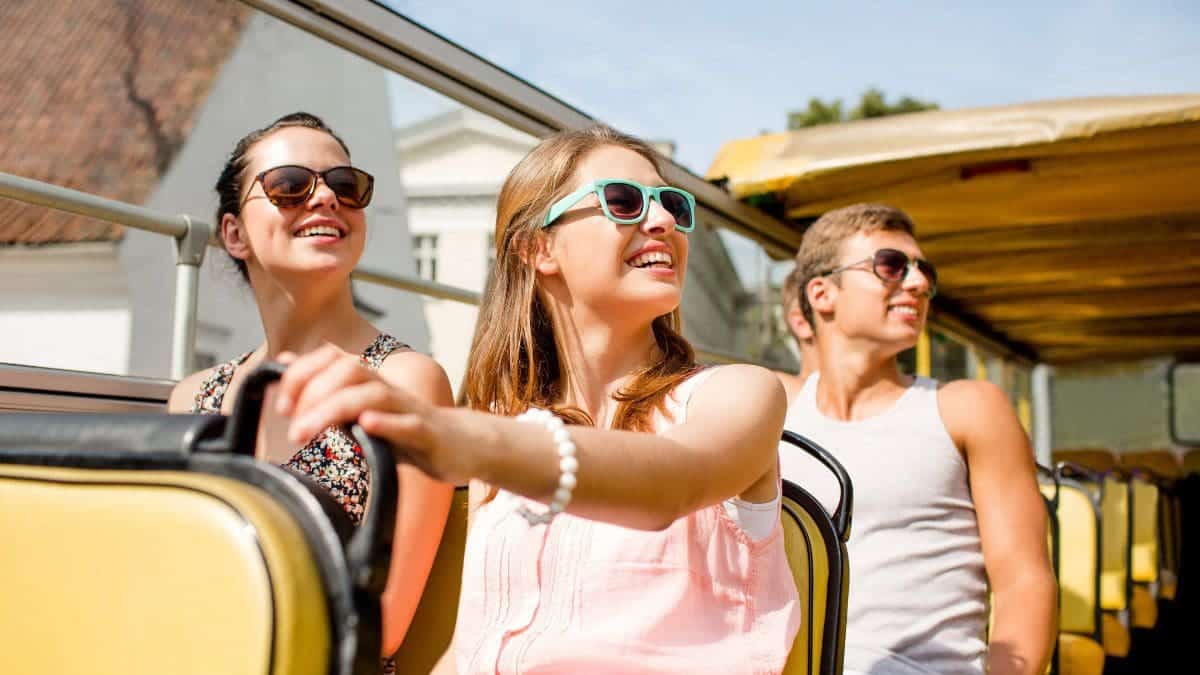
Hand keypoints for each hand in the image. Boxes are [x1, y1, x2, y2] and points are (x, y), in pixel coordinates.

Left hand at [274, 345, 469, 482]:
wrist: (463, 446)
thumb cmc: (408, 431)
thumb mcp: (365, 412)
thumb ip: (328, 390)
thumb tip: (286, 362)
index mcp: (371, 382)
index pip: (331, 359)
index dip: (301, 375)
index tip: (281, 407)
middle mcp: (388, 389)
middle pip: (347, 371)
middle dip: (312, 394)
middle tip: (291, 426)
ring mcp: (409, 410)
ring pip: (371, 396)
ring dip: (333, 410)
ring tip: (305, 432)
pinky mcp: (428, 434)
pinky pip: (407, 424)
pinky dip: (385, 423)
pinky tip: (365, 425)